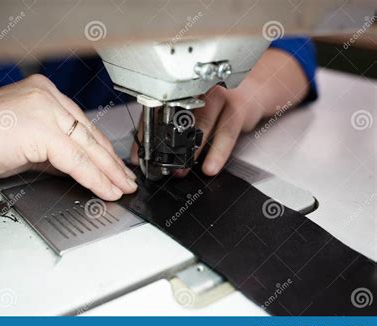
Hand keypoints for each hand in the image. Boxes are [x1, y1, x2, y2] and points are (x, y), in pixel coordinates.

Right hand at [0, 74, 136, 199]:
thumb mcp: (26, 142)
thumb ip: (53, 151)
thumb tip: (77, 166)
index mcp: (45, 94)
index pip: (83, 125)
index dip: (102, 150)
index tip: (114, 167)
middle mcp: (47, 96)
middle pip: (89, 135)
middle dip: (111, 162)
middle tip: (126, 180)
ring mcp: (44, 109)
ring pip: (87, 146)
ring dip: (108, 172)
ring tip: (121, 188)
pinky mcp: (39, 128)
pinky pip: (75, 159)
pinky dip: (93, 177)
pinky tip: (105, 188)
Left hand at [130, 48, 309, 176]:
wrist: (251, 92)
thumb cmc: (216, 105)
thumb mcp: (190, 113)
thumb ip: (166, 128)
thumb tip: (141, 155)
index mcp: (181, 91)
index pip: (157, 112)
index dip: (145, 135)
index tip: (137, 157)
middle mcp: (197, 91)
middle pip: (177, 119)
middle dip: (166, 146)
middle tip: (159, 167)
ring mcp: (218, 97)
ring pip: (201, 126)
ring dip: (189, 152)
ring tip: (181, 171)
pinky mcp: (237, 108)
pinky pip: (226, 134)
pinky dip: (217, 153)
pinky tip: (210, 167)